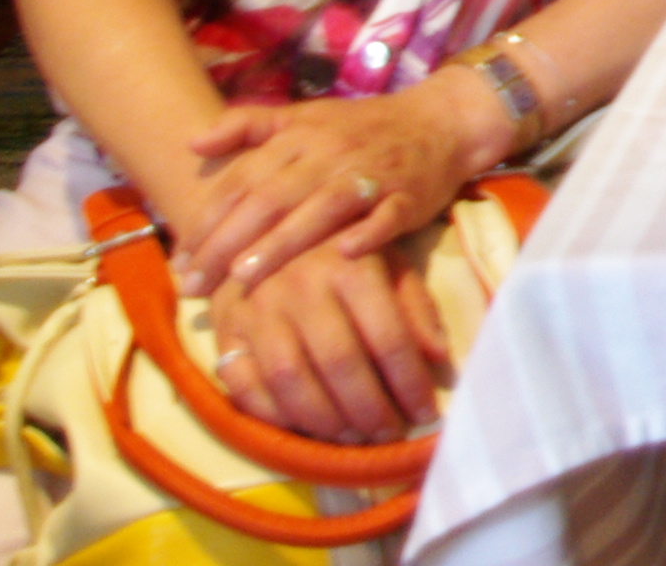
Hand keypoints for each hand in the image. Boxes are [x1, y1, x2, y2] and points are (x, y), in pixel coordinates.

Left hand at [173, 81, 486, 297]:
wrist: (441, 121)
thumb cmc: (361, 127)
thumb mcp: (304, 117)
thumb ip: (247, 125)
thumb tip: (191, 143)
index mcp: (300, 136)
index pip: (243, 179)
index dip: (208, 219)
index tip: (178, 260)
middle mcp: (331, 154)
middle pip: (272, 199)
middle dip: (228, 242)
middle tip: (194, 284)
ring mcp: (372, 175)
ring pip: (322, 209)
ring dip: (284, 242)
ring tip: (245, 277)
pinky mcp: (408, 196)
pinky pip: (387, 217)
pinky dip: (369, 236)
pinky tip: (345, 256)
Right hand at [209, 237, 451, 444]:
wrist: (267, 228)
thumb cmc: (342, 252)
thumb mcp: (389, 263)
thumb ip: (416, 308)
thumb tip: (439, 357)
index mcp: (350, 267)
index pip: (388, 337)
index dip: (410, 383)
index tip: (427, 413)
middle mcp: (300, 286)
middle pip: (339, 363)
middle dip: (369, 410)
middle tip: (388, 434)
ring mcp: (257, 309)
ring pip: (290, 380)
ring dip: (324, 420)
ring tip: (352, 438)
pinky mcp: (225, 331)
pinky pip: (243, 386)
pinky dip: (274, 416)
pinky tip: (303, 427)